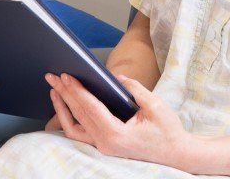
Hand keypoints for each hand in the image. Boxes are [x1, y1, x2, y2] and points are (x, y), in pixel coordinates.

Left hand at [45, 73, 195, 169]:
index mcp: (116, 135)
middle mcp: (106, 143)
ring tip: (54, 89)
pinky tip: (64, 106)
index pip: (90, 108)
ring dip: (62, 107)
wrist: (176, 153)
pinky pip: (81, 133)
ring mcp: (104, 147)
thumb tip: (116, 77)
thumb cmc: (168, 130)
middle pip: (79, 115)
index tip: (66, 75)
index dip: (77, 90)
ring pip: (74, 127)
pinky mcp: (105, 145)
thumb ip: (134, 89)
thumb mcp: (155, 105)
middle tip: (53, 76)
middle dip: (64, 93)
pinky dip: (70, 119)